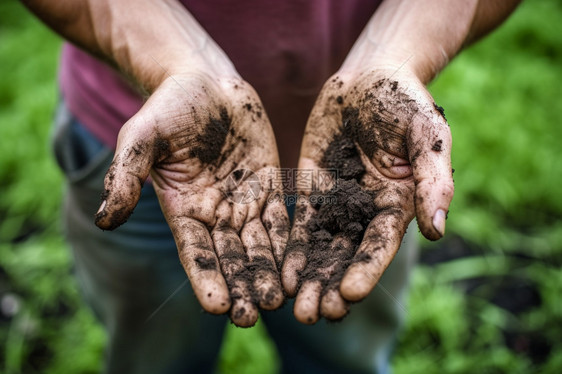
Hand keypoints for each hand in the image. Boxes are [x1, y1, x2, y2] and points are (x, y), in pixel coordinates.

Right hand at [94, 73, 289, 326]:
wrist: (204, 82)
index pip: (195, 252)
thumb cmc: (168, 107)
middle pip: (230, 256)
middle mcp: (214, 212)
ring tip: (280, 301)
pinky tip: (299, 266)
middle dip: (241, 285)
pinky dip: (288, 243)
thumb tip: (105, 219)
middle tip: (253, 315)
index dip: (207, 278)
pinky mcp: (267, 186)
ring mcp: (243, 200)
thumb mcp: (142, 138)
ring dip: (268, 272)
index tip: (219, 306)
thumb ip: (126, 176)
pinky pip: (280, 218)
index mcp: (183, 208)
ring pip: (259, 244)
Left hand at [282, 69, 453, 323]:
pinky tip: (279, 273)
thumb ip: (434, 179)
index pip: (380, 244)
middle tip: (311, 314)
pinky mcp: (312, 190)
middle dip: (329, 285)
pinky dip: (290, 249)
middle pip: (346, 256)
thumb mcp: (427, 134)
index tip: (351, 295)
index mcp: (397, 203)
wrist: (370, 77)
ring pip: (320, 247)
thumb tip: (437, 229)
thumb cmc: (405, 101)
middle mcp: (366, 211)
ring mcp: (337, 202)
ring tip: (292, 307)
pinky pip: (298, 223)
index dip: (366, 270)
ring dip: (308, 277)